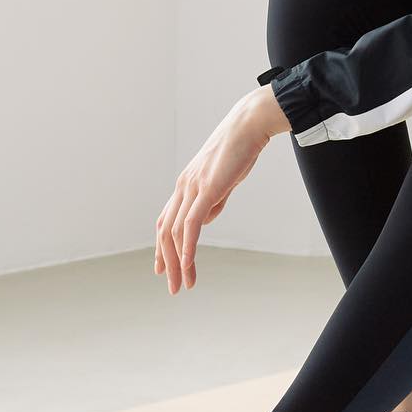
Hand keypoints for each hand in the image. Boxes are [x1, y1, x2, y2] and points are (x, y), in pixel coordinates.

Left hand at [155, 88, 285, 293]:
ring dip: (179, 262)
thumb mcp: (223, 180)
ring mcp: (193, 188)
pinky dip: (188, 246)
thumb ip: (212, 200)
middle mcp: (183, 187)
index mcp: (186, 185)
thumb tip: (204, 219)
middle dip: (168, 262)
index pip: (166, 221)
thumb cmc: (240, 150)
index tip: (164, 269)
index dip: (162, 247)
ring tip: (184, 283)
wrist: (249, 125)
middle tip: (173, 287)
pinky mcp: (206, 189)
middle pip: (166, 232)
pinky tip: (188, 263)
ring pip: (176, 232)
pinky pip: (192, 223)